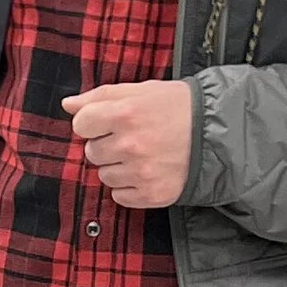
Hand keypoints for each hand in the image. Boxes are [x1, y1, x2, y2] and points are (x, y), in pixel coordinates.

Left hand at [67, 79, 193, 212]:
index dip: (93, 122)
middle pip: (91, 152)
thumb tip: (68, 104)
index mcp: (126, 114)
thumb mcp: (139, 91)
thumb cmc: (176, 107)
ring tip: (144, 153)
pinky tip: (148, 170)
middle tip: (133, 136)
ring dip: (118, 166)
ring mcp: (141, 172)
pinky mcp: (152, 194)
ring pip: (105, 176)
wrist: (218, 131)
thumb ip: (100, 96)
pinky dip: (130, 186)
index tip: (109, 122)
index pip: (81, 124)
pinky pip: (120, 195)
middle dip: (107, 144)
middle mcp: (131, 145)